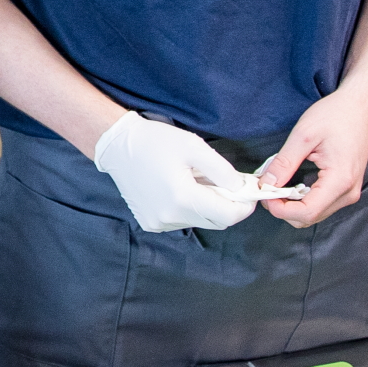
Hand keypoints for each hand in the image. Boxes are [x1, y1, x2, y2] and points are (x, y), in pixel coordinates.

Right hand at [92, 111, 258, 232]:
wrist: (117, 147)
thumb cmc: (155, 142)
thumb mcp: (195, 147)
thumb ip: (223, 171)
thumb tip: (243, 188)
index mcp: (183, 198)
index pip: (229, 215)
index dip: (245, 206)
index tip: (250, 192)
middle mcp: (171, 217)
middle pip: (216, 221)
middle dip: (228, 205)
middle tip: (225, 183)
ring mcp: (159, 223)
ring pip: (200, 221)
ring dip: (207, 206)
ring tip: (196, 182)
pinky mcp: (151, 224)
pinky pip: (183, 221)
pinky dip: (190, 209)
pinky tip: (179, 190)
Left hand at [255, 90, 367, 228]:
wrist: (359, 106)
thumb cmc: (336, 115)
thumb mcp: (303, 135)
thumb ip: (284, 162)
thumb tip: (266, 184)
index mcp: (340, 181)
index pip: (306, 212)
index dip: (280, 209)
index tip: (263, 194)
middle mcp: (348, 192)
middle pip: (309, 217)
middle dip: (283, 208)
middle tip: (266, 188)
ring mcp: (350, 192)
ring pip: (314, 214)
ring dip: (292, 205)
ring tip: (277, 183)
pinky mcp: (346, 188)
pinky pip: (321, 204)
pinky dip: (302, 199)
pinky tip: (291, 182)